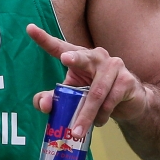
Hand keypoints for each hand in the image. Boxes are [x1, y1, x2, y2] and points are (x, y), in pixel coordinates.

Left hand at [27, 24, 148, 139]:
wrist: (129, 103)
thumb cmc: (95, 93)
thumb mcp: (72, 95)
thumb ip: (53, 99)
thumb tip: (43, 105)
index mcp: (79, 56)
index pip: (60, 47)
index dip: (44, 39)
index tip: (29, 28)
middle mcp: (96, 56)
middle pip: (82, 58)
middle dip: (74, 58)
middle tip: (65, 59)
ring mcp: (114, 66)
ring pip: (95, 93)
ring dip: (86, 114)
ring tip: (77, 131)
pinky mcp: (126, 80)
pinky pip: (110, 101)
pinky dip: (101, 116)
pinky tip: (98, 122)